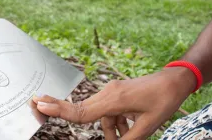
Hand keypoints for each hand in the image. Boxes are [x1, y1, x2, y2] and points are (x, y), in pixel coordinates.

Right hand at [32, 67, 196, 139]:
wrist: (175, 81)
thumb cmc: (164, 100)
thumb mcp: (148, 125)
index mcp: (114, 100)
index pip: (81, 111)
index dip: (59, 110)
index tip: (39, 104)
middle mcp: (108, 94)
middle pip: (83, 111)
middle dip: (65, 112)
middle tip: (36, 105)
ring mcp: (112, 92)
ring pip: (100, 117)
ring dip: (111, 130)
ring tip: (132, 132)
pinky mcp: (118, 94)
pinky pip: (110, 112)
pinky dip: (116, 123)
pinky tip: (132, 127)